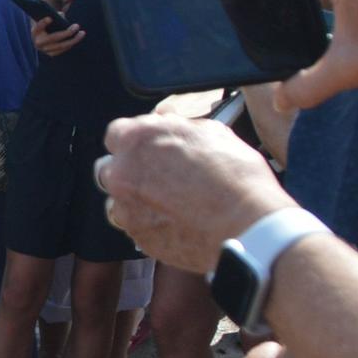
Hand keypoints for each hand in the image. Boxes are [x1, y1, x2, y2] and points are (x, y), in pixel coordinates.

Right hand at [32, 13, 84, 55]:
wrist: (42, 35)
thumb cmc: (47, 22)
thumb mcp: (47, 16)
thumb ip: (53, 13)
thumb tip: (61, 15)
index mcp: (35, 31)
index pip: (38, 27)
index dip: (43, 23)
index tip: (50, 18)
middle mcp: (38, 42)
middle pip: (53, 38)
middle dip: (66, 33)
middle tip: (77, 26)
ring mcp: (45, 49)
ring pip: (61, 45)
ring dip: (73, 40)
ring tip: (82, 33)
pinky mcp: (52, 54)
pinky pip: (63, 50)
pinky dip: (71, 44)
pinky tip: (78, 37)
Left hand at [96, 113, 291, 272]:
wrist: (245, 224)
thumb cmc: (235, 177)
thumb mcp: (211, 132)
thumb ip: (178, 127)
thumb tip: (169, 122)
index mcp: (138, 140)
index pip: (117, 133)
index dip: (136, 140)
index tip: (149, 147)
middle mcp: (123, 172)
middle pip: (112, 167)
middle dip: (131, 169)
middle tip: (161, 175)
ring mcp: (125, 206)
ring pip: (118, 199)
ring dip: (136, 198)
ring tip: (169, 201)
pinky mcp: (135, 235)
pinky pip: (133, 225)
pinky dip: (148, 222)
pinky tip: (175, 219)